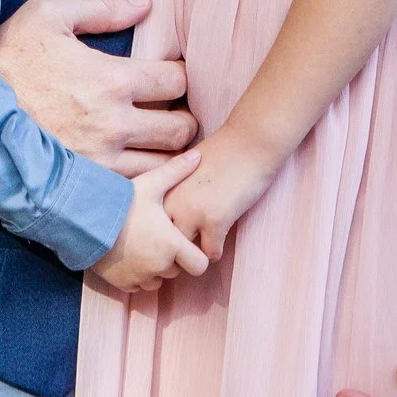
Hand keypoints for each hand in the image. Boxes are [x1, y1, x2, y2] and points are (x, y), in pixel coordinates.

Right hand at [0, 0, 194, 176]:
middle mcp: (114, 125)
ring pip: (165, 165)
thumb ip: (101, 7)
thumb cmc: (8, 58)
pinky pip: (137, 189)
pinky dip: (147, 179)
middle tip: (168, 110)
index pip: (177, 81)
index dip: (178, 74)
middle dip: (181, 115)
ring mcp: (101, 161)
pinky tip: (136, 163)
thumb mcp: (48, 15)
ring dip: (167, 151)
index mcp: (111, 79)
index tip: (167, 74)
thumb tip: (146, 4)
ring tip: (155, 139)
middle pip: (182, 128)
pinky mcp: (86, 184)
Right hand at [89, 150, 210, 291]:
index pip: (200, 265)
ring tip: (143, 245)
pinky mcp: (122, 284)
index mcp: (171, 244)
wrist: (83, 221)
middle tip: (159, 237)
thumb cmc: (120, 202)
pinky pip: (137, 286)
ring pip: (157, 280)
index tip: (185, 242)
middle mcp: (158, 266)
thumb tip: (198, 155)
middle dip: (172, 258)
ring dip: (154, 268)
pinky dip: (136, 275)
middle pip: (177, 271)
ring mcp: (139, 277)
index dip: (196, 255)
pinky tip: (128, 255)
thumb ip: (176, 171)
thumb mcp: (150, 184)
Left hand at [160, 129, 276, 262]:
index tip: (164, 237)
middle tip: (181, 251)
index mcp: (162, 187)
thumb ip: (174, 188)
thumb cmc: (222, 151)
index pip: (147, 224)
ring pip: (183, 253)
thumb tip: (169, 212)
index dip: (156, 233)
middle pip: (160, 243)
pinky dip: (215, 252)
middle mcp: (171, 202)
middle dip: (170, 250)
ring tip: (198, 251)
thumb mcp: (186, 167)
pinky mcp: (215, 221)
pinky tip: (220, 242)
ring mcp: (192, 213)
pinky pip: (210, 253)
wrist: (250, 142)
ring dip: (192, 254)